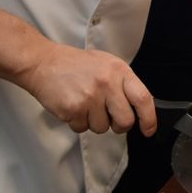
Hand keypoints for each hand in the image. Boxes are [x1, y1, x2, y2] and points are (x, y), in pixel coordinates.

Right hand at [0, 4, 156, 135]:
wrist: (43, 62)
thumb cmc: (75, 65)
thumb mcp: (106, 64)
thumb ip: (122, 84)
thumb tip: (138, 109)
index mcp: (118, 70)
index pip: (143, 98)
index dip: (149, 118)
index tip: (148, 130)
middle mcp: (107, 83)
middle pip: (125, 121)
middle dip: (118, 126)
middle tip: (108, 118)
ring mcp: (90, 97)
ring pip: (102, 128)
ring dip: (93, 122)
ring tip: (83, 103)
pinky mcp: (73, 109)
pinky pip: (82, 129)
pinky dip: (77, 122)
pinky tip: (71, 106)